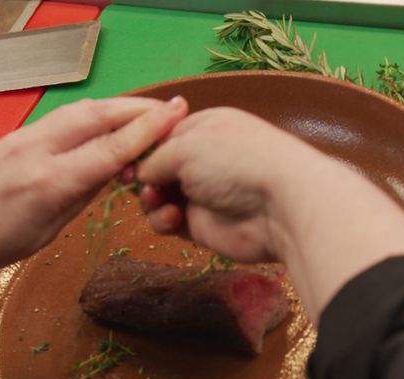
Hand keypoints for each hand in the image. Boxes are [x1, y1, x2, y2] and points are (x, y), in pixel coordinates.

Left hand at [0, 96, 187, 330]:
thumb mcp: (40, 235)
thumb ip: (75, 200)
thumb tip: (107, 177)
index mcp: (51, 183)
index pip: (113, 149)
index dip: (149, 131)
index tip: (179, 116)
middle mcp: (40, 151)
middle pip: (100, 116)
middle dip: (139, 110)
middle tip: (173, 112)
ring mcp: (24, 139)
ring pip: (81, 113)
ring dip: (117, 110)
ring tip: (145, 115)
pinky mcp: (14, 138)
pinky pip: (63, 121)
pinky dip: (92, 118)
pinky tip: (102, 127)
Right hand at [136, 107, 403, 322]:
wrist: (280, 206)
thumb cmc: (235, 160)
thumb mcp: (185, 146)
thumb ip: (155, 157)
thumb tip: (142, 172)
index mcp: (204, 127)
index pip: (162, 134)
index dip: (141, 147)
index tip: (124, 157)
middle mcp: (203, 159)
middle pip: (157, 168)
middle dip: (143, 177)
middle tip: (142, 184)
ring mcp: (203, 193)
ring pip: (158, 197)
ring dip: (152, 200)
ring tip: (160, 202)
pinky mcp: (203, 226)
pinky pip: (170, 223)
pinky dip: (165, 222)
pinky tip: (174, 219)